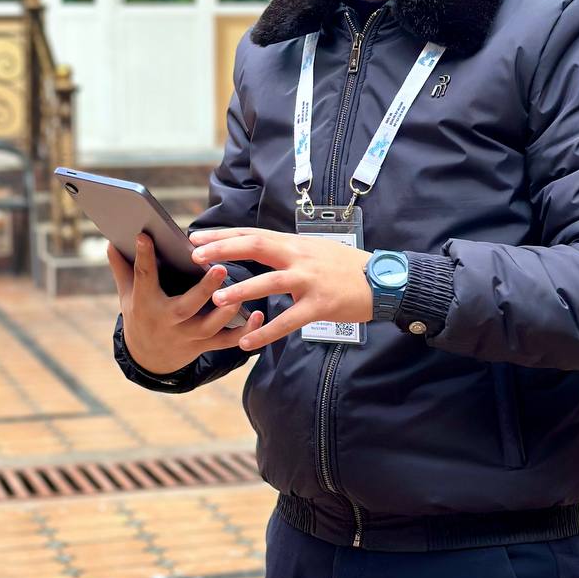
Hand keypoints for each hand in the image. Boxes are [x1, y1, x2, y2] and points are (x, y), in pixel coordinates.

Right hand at [107, 233, 265, 375]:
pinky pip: (227, 342)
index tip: (145, 235)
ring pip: (210, 326)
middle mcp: (167, 322)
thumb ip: (122, 268)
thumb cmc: (140, 315)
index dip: (144, 256)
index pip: (143, 277)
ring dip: (227, 310)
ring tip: (241, 289)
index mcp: (146, 304)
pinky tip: (259, 315)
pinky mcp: (204, 346)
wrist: (149, 359)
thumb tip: (110, 240)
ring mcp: (187, 336)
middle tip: (220, 268)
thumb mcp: (127, 294)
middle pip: (187, 307)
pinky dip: (244, 332)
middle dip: (204, 289)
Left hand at [189, 227, 372, 350]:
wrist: (382, 281)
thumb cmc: (344, 268)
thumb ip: (286, 253)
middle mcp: (299, 257)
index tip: (195, 237)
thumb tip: (257, 249)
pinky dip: (267, 332)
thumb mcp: (313, 252)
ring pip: (270, 282)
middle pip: (256, 247)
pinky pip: (289, 320)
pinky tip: (247, 343)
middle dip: (224, 250)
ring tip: (217, 299)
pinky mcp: (320, 305)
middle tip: (196, 258)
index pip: (253, 234)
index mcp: (294, 244)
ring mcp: (310, 280)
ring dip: (242, 290)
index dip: (223, 235)